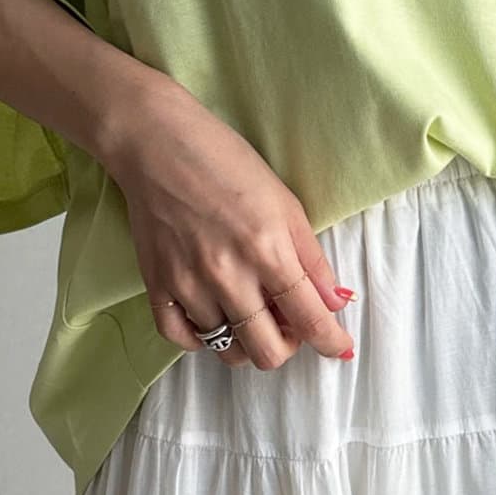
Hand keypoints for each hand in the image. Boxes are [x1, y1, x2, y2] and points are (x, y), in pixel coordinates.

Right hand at [99, 75, 356, 370]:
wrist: (158, 144)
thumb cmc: (227, 163)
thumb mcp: (286, 203)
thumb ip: (311, 259)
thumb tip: (334, 303)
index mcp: (268, 250)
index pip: (310, 318)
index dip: (331, 341)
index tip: (339, 347)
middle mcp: (229, 275)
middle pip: (267, 351)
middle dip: (288, 346)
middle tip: (288, 323)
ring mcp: (189, 284)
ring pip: (227, 349)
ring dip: (247, 340)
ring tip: (250, 313)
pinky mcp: (156, 285)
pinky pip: (181, 340)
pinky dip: (202, 338)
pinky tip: (213, 316)